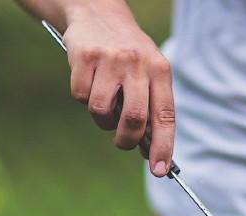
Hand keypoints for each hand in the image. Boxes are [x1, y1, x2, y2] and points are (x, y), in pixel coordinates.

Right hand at [63, 5, 174, 175]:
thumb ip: (151, 108)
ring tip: (104, 102)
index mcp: (160, 70)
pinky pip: (80, 96)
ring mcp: (111, 59)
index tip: (160, 170)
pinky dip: (82, 97)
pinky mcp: (85, 57)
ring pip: (102, 111)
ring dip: (101, 119)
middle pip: (134, 119)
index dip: (163, 146)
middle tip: (123, 142)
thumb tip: (150, 152)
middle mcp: (138, 63)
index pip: (165, 116)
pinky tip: (89, 80)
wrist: (98, 13)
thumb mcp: (148, 73)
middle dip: (127, 140)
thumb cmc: (128, 55)